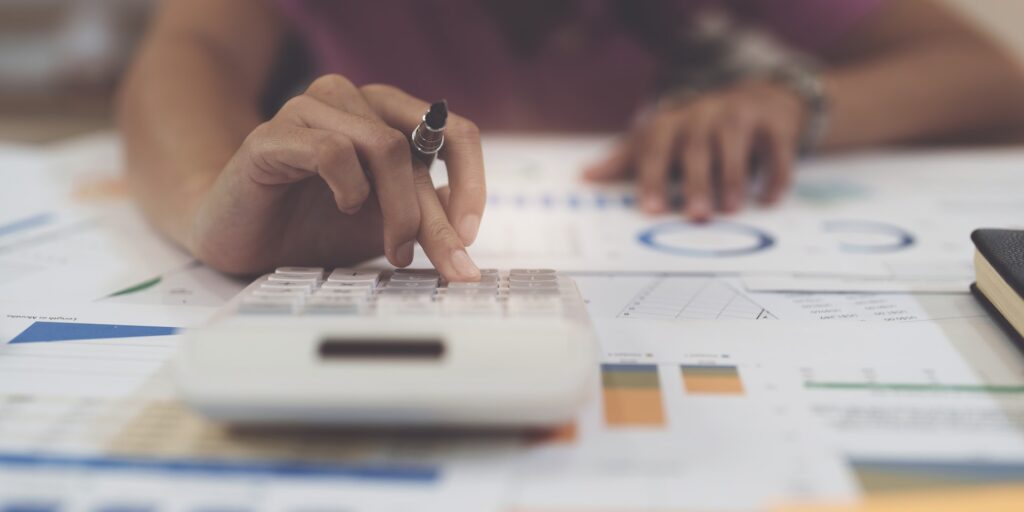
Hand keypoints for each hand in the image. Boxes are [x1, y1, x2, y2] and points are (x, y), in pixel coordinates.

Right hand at [189, 75, 485, 280]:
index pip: (453, 132)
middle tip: (450, 264)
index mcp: (386, 116)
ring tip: (394, 249)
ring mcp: (311, 111)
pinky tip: (346, 208)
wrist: (241, 238)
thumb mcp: (384, 227)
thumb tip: (469, 243)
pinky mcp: (273, 135)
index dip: (472, 182)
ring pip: (384, 145)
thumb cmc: (312, 226)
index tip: (472, 234)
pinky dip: (351, 187)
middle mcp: (352, 102)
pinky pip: (332, 150)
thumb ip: (425, 222)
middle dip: (438, 217)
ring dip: (400, 208)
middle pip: (418, 147)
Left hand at [584, 80, 805, 220]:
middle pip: (696, 148)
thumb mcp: (661, 140)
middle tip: (696, 216)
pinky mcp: (775, 123)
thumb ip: (626, 160)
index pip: (656, 146)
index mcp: (672, 121)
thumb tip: (584, 176)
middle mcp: (703, 113)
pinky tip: (769, 201)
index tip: (651, 209)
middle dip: (696, 182)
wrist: (759, 99)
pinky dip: (774, 175)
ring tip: (731, 210)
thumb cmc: (698, 131)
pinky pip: (776, 149)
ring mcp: (740, 115)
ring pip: (734, 145)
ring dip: (733, 178)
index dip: (652, 177)